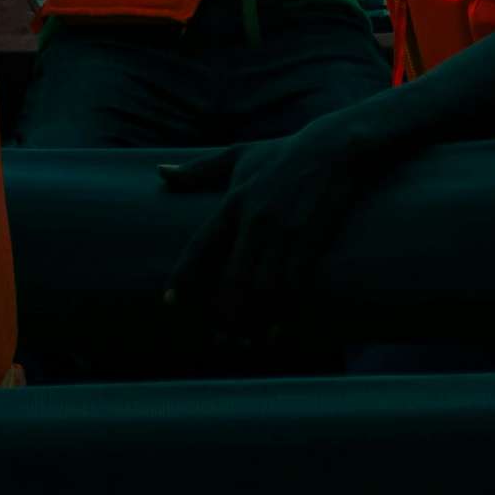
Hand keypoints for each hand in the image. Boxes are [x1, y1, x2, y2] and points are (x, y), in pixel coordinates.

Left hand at [161, 119, 385, 334]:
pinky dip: (283, 314)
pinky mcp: (310, 239)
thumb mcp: (238, 155)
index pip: (200, 246)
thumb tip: (160, 172)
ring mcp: (284, 232)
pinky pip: (294, 285)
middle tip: (218, 344)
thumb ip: (198, 169)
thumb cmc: (282, 153)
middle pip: (232, 279)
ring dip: (252, 322)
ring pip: (262, 289)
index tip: (170, 304)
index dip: (184, 277)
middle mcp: (254, 220)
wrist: (334, 148)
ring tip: (245, 347)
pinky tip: (275, 335)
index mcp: (232, 203)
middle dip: (224, 317)